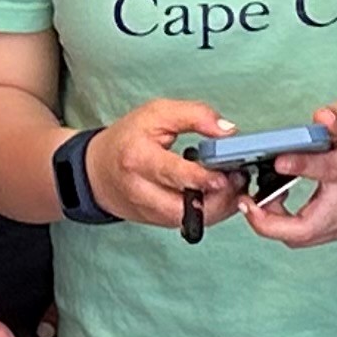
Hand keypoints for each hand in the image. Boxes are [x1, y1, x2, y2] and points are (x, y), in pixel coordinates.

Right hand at [83, 99, 240, 229]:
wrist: (98, 170)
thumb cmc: (128, 139)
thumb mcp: (157, 114)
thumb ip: (195, 116)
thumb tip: (228, 131)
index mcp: (138, 158)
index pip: (173, 173)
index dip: (203, 177)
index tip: (227, 174)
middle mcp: (141, 190)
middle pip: (184, 206)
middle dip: (218, 197)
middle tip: (238, 179)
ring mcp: (148, 210)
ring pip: (191, 219)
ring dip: (219, 206)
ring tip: (233, 185)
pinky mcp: (157, 222)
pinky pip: (190, 221)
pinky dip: (210, 210)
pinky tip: (220, 194)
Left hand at [245, 98, 336, 249]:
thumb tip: (320, 119)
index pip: (326, 171)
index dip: (301, 166)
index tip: (279, 161)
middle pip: (305, 228)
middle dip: (268, 221)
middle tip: (246, 201)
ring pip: (299, 238)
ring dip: (271, 225)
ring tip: (254, 200)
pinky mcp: (335, 229)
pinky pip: (302, 237)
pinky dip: (281, 226)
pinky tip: (272, 203)